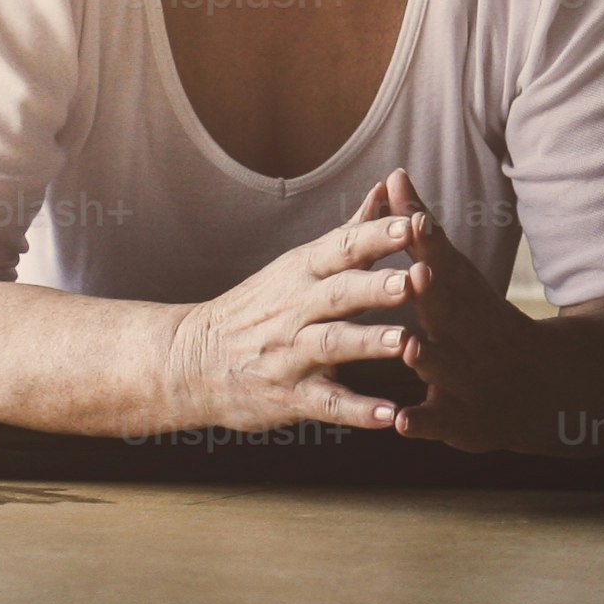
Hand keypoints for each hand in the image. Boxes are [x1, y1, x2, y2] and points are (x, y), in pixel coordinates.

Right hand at [160, 194, 424, 431]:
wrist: (189, 362)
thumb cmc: (259, 307)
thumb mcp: (298, 265)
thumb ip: (350, 233)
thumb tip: (389, 187)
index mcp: (303, 273)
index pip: (342, 248)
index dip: (376, 236)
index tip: (413, 222)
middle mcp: (296, 310)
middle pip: (339, 294)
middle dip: (375, 286)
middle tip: (413, 280)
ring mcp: (292, 354)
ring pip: (332, 345)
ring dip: (367, 344)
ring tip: (403, 343)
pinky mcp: (290, 396)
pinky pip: (327, 404)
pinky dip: (358, 411)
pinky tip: (390, 416)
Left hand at [371, 168, 550, 453]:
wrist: (546, 389)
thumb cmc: (485, 324)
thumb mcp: (460, 278)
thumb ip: (422, 234)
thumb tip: (395, 174)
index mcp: (465, 298)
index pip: (448, 265)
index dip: (430, 245)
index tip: (414, 220)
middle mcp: (469, 334)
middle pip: (451, 311)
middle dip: (433, 293)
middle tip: (415, 272)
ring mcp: (467, 377)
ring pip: (446, 367)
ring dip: (430, 357)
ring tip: (410, 348)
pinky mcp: (460, 420)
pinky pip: (441, 421)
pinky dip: (423, 421)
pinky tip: (402, 421)